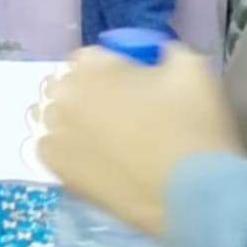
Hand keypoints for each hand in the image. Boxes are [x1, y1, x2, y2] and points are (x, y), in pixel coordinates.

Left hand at [36, 44, 243, 237]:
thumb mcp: (191, 67)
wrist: (193, 194)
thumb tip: (152, 58)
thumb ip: (161, 52)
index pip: (89, 58)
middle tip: (122, 112)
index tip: (133, 84)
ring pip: (55, 117)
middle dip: (89, 92)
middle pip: (68, 86)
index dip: (112, 69)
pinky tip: (94, 158)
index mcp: (90, 67)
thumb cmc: (194, 125)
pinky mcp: (56, 169)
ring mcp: (55, 135)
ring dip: (75, 120)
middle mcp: (63, 97)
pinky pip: (52, 148)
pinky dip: (68, 149)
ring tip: (107, 138)